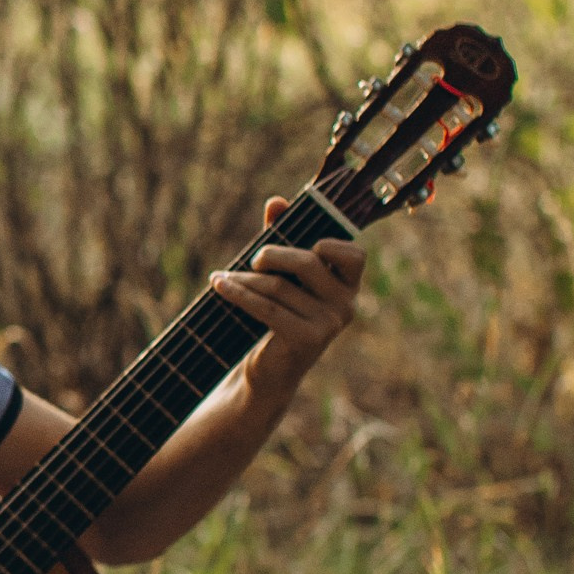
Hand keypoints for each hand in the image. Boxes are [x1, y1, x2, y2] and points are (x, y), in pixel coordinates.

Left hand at [213, 197, 365, 394]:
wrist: (267, 371)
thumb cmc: (276, 316)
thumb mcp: (282, 275)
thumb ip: (283, 237)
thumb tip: (277, 202)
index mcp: (347, 286)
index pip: (354, 255)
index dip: (331, 243)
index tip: (305, 241)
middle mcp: (346, 304)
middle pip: (308, 261)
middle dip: (273, 254)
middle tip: (252, 259)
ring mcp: (329, 324)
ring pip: (280, 286)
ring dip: (245, 279)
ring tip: (223, 277)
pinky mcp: (307, 339)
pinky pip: (268, 307)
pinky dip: (239, 294)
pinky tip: (219, 285)